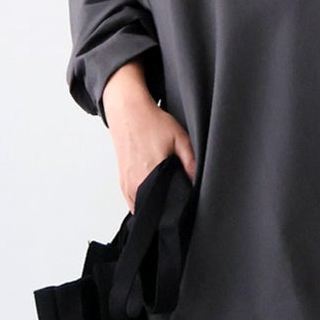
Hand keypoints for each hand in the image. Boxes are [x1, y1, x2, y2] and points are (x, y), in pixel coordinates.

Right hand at [106, 98, 195, 214]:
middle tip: (175, 195)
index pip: (167, 203)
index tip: (183, 199)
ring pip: (142, 207)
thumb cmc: (150, 122)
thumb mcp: (179, 137)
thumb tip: (197, 180)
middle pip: (155, 208)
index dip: (177, 205)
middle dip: (166, 206)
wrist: (127, 112)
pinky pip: (132, 201)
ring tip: (164, 194)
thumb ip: (190, 160)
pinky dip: (142, 201)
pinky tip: (152, 194)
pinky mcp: (122, 182)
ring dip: (153, 205)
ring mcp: (127, 183)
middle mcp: (136, 181)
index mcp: (151, 173)